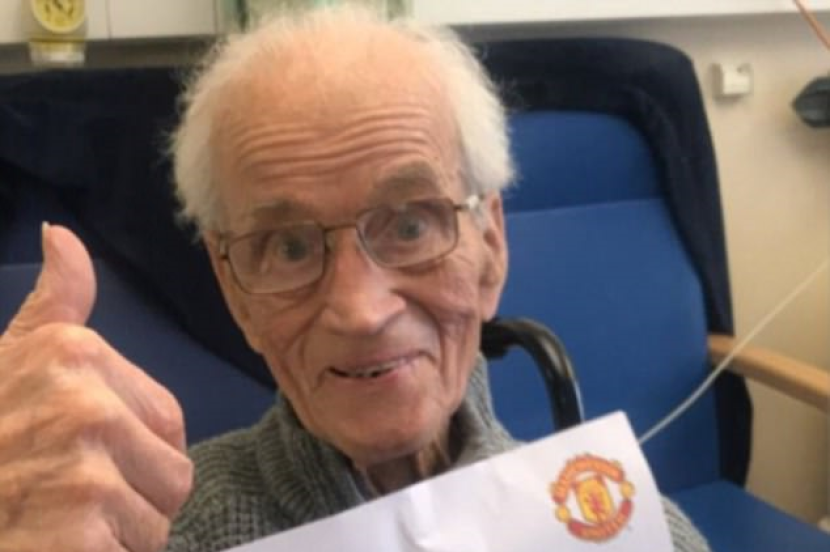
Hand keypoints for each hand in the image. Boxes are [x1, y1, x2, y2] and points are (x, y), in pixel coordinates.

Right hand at [0, 225, 192, 551]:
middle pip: (172, 476)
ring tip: (55, 528)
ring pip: (156, 524)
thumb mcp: (10, 360)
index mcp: (75, 356)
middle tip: (62, 502)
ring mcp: (82, 471)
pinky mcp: (78, 536)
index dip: (137, 457)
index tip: (81, 461)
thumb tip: (62, 234)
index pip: (169, 422)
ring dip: (115, 540)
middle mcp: (84, 405)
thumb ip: (55, 301)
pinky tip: (50, 551)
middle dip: (130, 500)